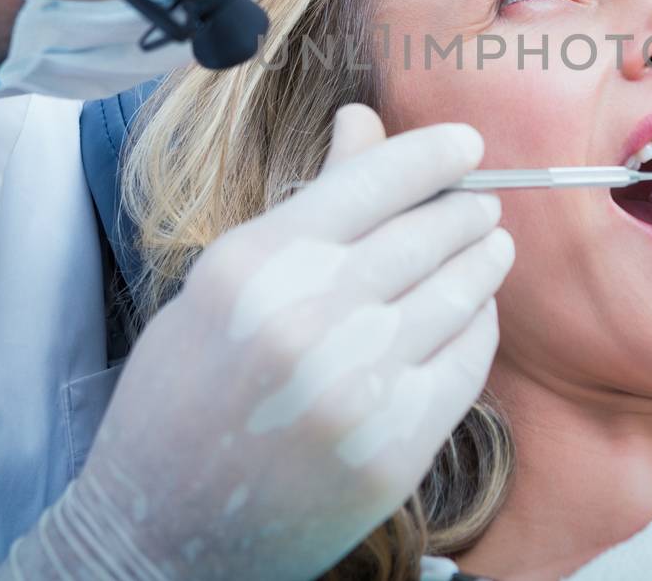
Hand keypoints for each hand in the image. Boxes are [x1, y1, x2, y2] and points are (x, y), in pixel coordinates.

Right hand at [0, 105, 514, 580]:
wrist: (160, 530)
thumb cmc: (180, 397)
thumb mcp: (224, 284)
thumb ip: (308, 204)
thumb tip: (362, 120)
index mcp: (254, 265)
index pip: (373, 180)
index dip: (433, 155)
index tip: (466, 144)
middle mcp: (308, 318)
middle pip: (427, 233)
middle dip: (467, 210)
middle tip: (482, 204)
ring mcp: (356, 387)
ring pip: (458, 293)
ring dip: (484, 261)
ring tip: (492, 247)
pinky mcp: (393, 448)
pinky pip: (466, 363)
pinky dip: (480, 326)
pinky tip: (476, 312)